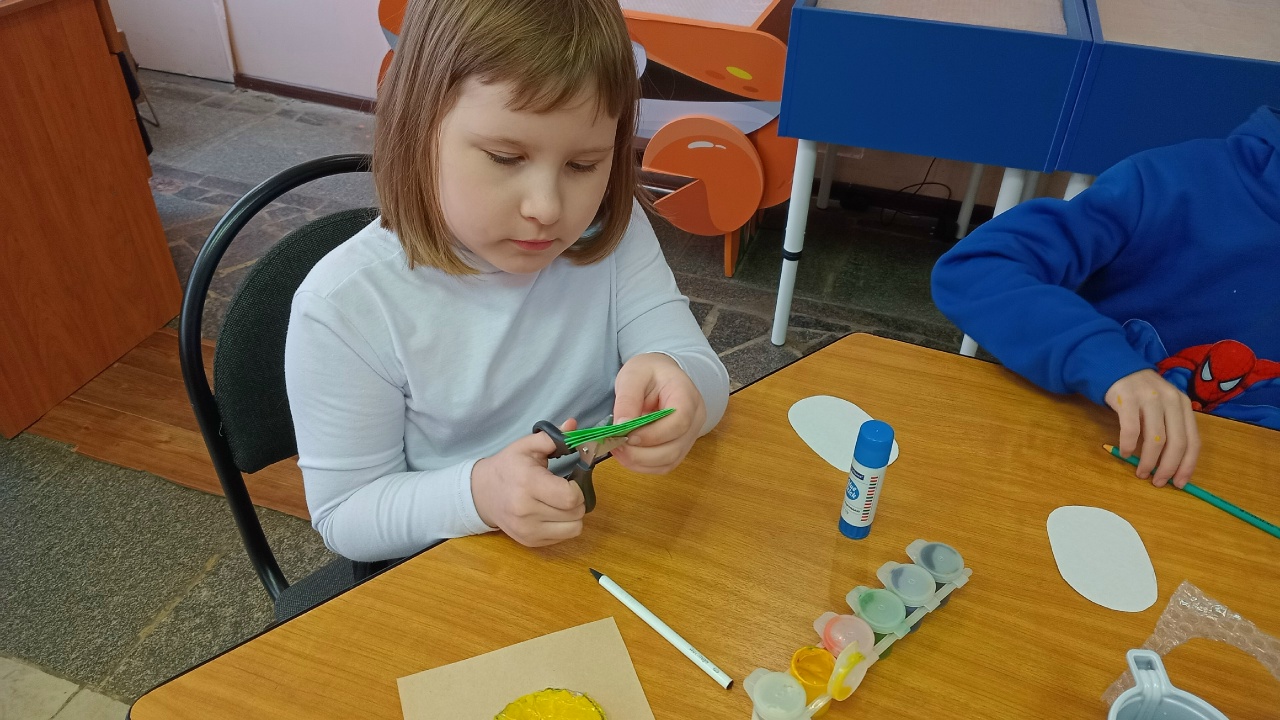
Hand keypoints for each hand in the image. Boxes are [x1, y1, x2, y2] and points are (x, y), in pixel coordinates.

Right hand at [471, 419, 584, 546]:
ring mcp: (528, 530)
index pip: (570, 497)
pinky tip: (552, 512)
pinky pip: (564, 537)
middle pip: (575, 513)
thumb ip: (552, 437)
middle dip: (578, 500)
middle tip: (566, 489)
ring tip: (560, 502)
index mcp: (528, 484)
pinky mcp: (530, 542)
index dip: (578, 488)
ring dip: (573, 515)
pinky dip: (564, 525)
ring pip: (575, 528)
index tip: (571, 480)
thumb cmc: (507, 467)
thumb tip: (573, 425)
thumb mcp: (526, 447)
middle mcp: (527, 511)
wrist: (482, 494)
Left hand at [610, 353, 706, 473]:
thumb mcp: (633, 375)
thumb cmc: (649, 372)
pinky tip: (627, 455)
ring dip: (640, 462)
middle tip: (615, 445)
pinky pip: (664, 465)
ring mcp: (689, 436)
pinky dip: (643, 465)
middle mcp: (695, 419)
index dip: (653, 434)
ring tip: (617, 450)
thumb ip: (628, 399)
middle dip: (642, 454)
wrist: (662, 375)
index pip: (680, 422)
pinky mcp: (679, 447)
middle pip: (674, 448)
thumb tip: (621, 427)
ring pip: (669, 461)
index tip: (627, 435)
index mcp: (687, 396)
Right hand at [1104, 369, 1200, 487]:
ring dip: (1149, 461)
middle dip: (1168, 467)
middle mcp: (1171, 400)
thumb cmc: (1141, 395)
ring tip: (1141, 472)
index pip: (1193, 440)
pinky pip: (1131, 429)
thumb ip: (1170, 429)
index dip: (1188, 465)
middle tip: (1158, 482)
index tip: (1179, 484)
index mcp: (1183, 405)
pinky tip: (1125, 453)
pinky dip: (1129, 445)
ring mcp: (1149, 398)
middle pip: (1177, 442)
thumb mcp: (1163, 407)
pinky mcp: (1128, 398)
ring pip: (1156, 438)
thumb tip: (1171, 467)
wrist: (1117, 368)